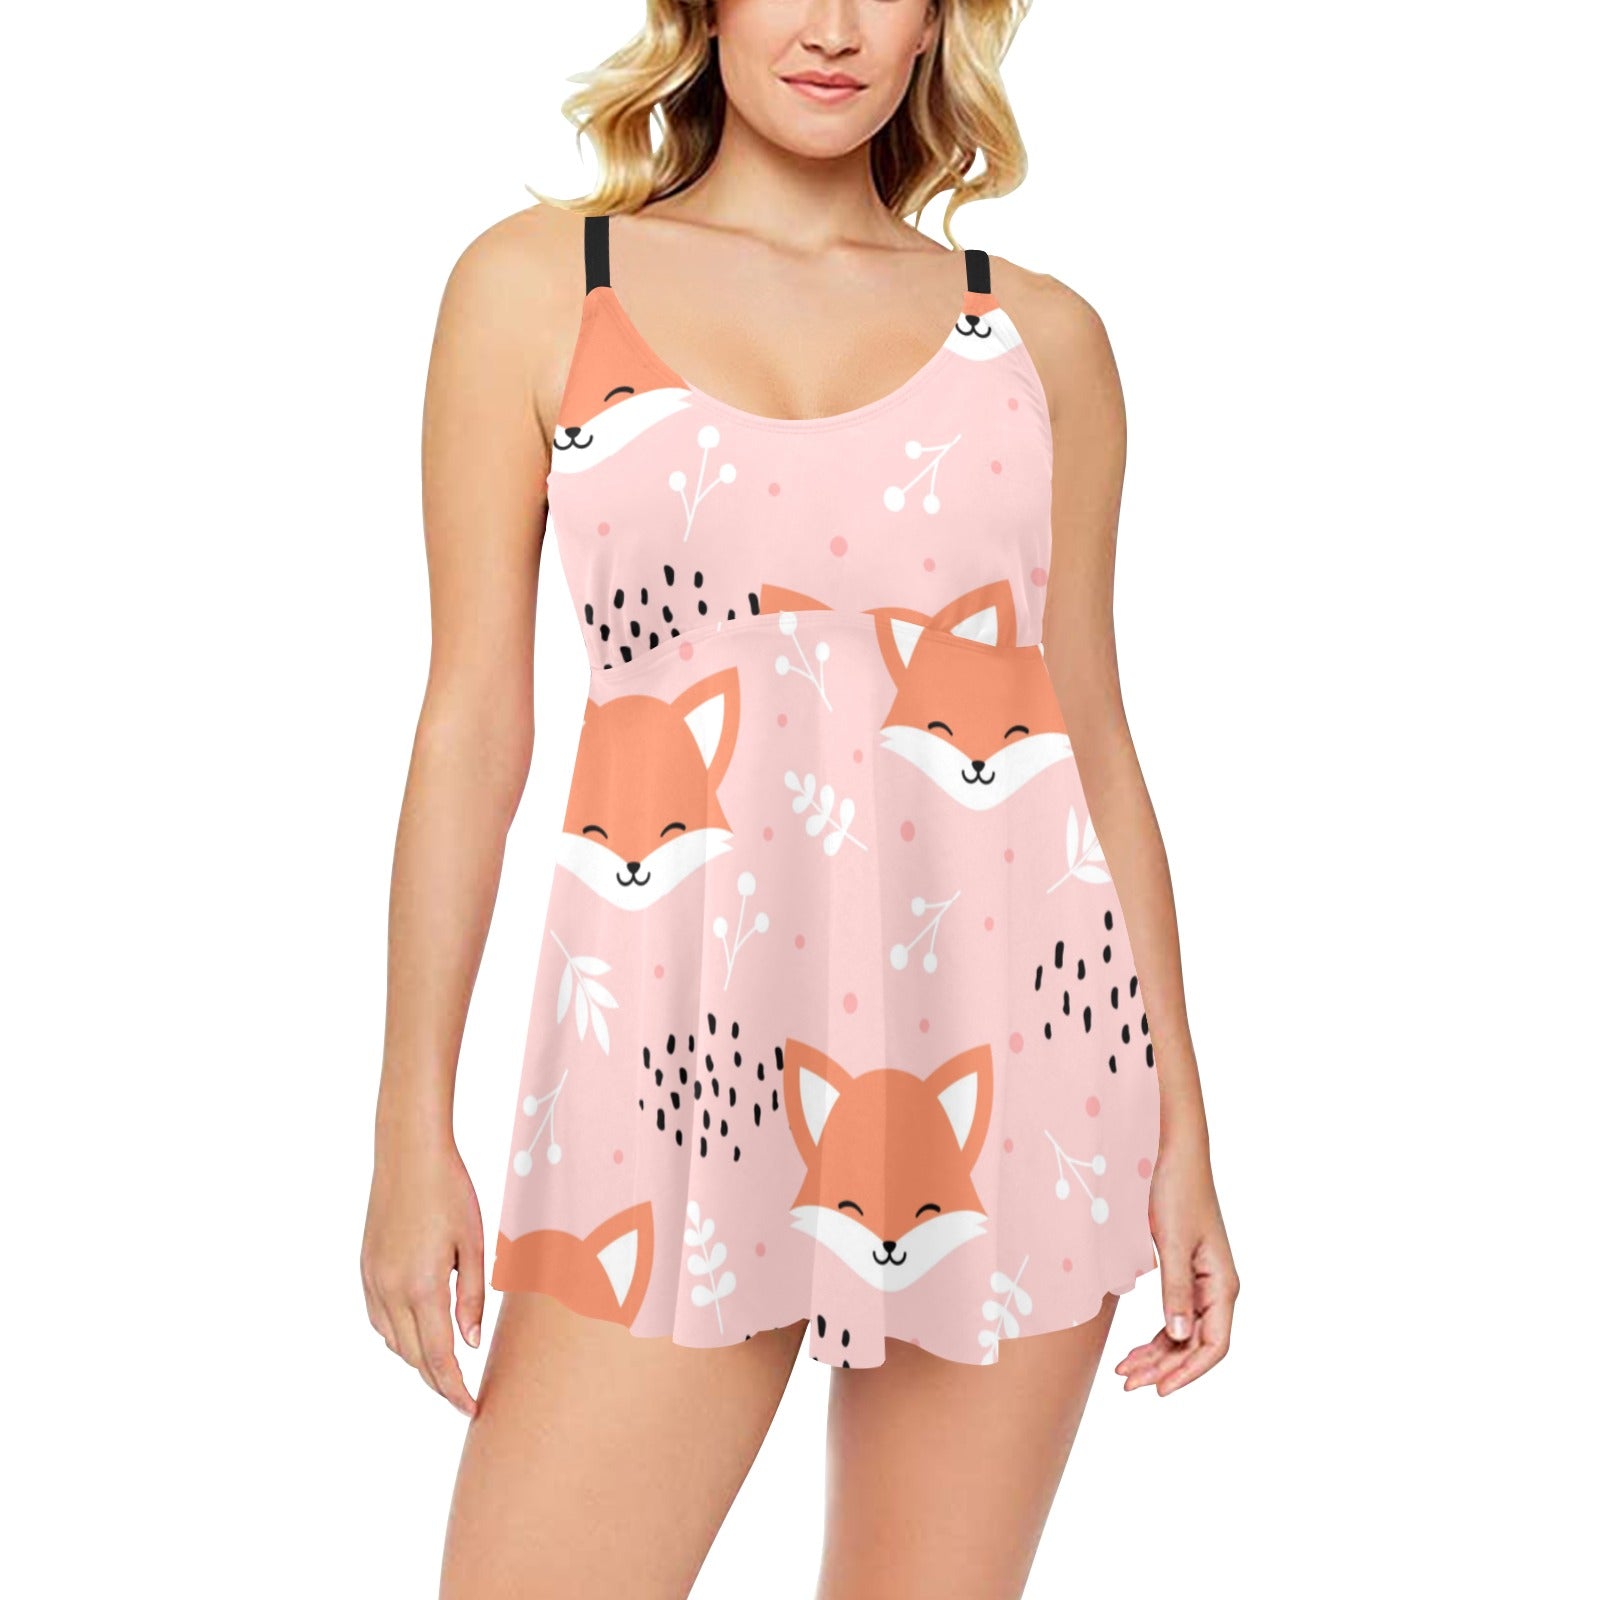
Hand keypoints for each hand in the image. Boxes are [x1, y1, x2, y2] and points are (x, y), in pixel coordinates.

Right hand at [360, 1132, 484, 1416]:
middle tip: (463, 1397)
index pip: (439, 1358)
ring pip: (393, 1342)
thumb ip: (472, 1298)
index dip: (455, 1390)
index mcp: (423, 1286)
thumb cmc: (451, 1192)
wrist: (408, 1153)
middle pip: (414, 1358)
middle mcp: (391, 1290)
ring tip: (446, 1369)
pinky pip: (378, 1320)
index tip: (471, 1410)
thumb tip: (470, 1344)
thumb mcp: (474, 1243)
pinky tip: (417, 1334)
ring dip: (417, 1361)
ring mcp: (373, 1280)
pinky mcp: (365, 1269)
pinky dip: (398, 1337)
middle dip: (439, 1383)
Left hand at [1116, 1128, 1238, 1395]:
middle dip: (1164, 1368)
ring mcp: (1202, 1281)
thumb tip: (1179, 1337)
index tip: (1159, 1389)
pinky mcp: (1185, 1272)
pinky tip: (1135, 1348)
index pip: (1214, 1345)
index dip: (1189, 1372)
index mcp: (1223, 1284)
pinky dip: (1156, 1335)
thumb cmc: (1176, 1190)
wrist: (1173, 1152)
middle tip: (1127, 1382)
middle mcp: (1217, 1287)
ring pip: (1183, 1334)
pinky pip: (1175, 1315)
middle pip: (1196, 1345)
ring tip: (1124, 1371)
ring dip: (1157, 1356)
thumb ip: (1176, 1290)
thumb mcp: (1172, 1241)